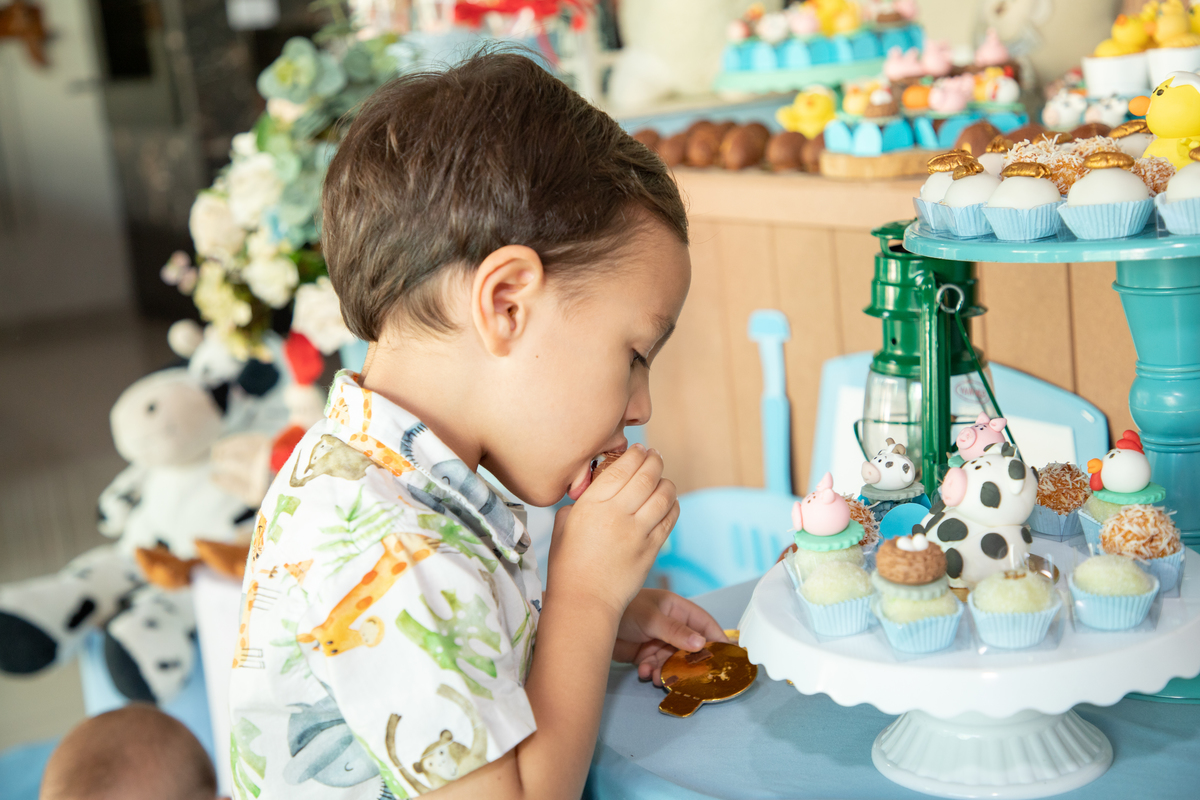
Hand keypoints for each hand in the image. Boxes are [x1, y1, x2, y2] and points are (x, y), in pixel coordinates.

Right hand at [546, 445, 678, 619]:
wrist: (584, 601)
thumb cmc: (568, 566)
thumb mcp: (562, 526)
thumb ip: (577, 505)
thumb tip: (592, 491)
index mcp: (591, 506)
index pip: (620, 469)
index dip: (634, 455)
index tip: (639, 450)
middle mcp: (616, 515)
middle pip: (646, 476)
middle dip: (654, 461)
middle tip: (655, 457)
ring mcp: (637, 532)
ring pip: (663, 495)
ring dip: (666, 482)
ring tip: (663, 478)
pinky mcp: (651, 549)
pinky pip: (670, 518)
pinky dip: (673, 505)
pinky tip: (669, 501)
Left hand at [612, 588, 727, 686]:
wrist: (589, 622)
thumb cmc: (621, 608)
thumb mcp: (651, 618)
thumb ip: (675, 632)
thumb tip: (700, 643)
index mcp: (676, 608)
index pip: (704, 623)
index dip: (717, 638)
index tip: (728, 655)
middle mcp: (670, 625)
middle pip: (690, 647)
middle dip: (688, 663)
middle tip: (689, 676)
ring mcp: (657, 640)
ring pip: (673, 661)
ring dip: (667, 671)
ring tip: (656, 675)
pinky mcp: (645, 653)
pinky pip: (657, 667)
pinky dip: (652, 672)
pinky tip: (643, 671)